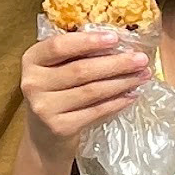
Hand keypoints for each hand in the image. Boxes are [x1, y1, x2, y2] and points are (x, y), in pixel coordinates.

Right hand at [18, 30, 148, 161]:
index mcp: (32, 60)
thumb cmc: (56, 93)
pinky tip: (131, 95)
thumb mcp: (55, 69)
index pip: (59, 46)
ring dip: (121, 82)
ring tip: (142, 75)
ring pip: (91, 91)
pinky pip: (95, 111)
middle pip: (80, 70)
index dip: (87, 41)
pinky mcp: (59, 127)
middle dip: (115, 63)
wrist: (43, 137)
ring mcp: (44, 107)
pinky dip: (116, 102)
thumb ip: (75, 54)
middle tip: (141, 58)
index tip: (115, 38)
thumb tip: (118, 41)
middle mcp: (33, 83)